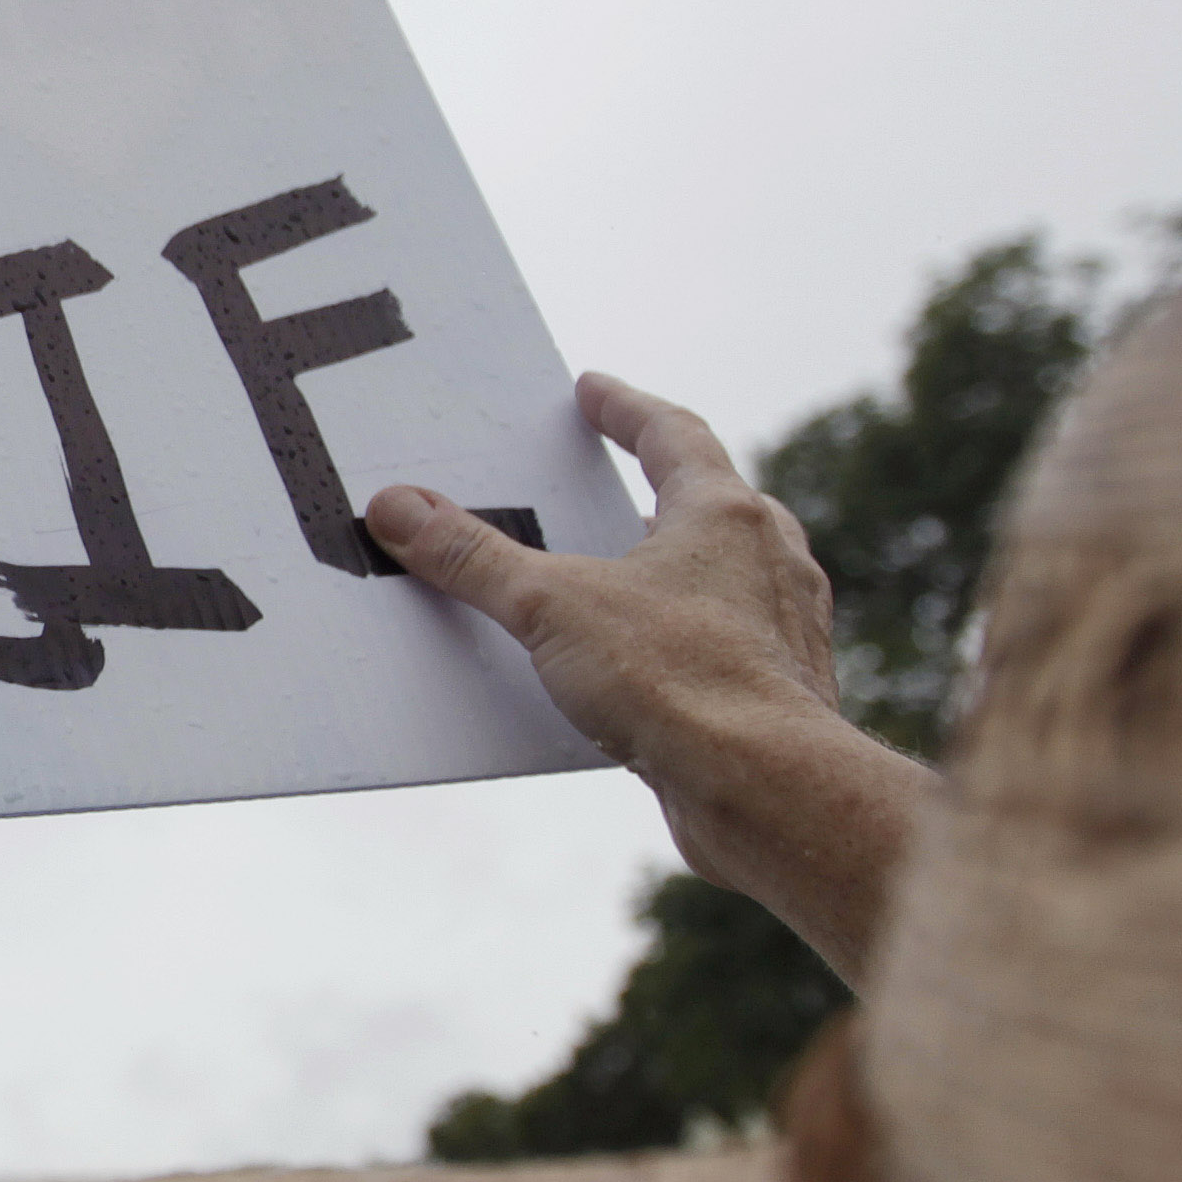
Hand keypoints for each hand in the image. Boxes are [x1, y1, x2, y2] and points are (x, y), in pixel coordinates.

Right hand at [366, 373, 930, 986]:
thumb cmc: (681, 683)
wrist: (765, 790)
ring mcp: (783, 629)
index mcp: (725, 514)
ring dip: (676, 574)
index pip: (672, 433)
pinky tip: (643, 674)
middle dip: (660, 494)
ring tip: (622, 586)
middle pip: (712, 503)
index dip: (625, 409)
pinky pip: (725, 648)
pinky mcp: (780, 694)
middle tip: (616, 487)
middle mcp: (770, 560)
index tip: (594, 391)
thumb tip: (398, 509)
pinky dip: (682, 644)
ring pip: (728, 579)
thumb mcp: (551, 607)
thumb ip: (473, 558)